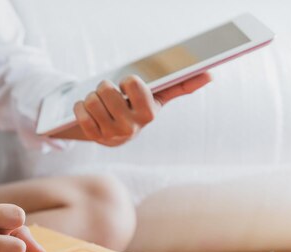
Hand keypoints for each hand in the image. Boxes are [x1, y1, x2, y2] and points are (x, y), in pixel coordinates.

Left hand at [69, 73, 211, 145]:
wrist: (115, 135)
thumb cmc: (138, 108)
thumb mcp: (158, 98)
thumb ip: (181, 85)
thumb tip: (209, 75)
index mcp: (148, 114)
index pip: (132, 84)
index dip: (127, 80)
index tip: (128, 85)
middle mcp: (130, 128)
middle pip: (107, 90)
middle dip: (105, 86)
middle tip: (109, 92)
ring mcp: (110, 134)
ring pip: (92, 100)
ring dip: (92, 96)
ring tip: (99, 102)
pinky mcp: (93, 137)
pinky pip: (80, 113)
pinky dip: (80, 106)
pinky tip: (87, 108)